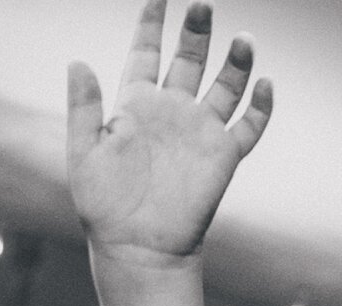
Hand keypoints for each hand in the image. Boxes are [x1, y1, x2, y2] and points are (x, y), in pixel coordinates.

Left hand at [67, 0, 272, 265]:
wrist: (137, 247)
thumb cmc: (104, 205)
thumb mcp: (84, 153)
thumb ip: (84, 107)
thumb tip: (77, 62)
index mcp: (135, 105)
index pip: (145, 52)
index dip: (151, 23)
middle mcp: (171, 112)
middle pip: (189, 59)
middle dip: (197, 31)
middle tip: (202, 4)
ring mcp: (199, 132)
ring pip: (224, 85)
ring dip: (236, 62)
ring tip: (243, 38)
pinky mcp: (222, 156)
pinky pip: (248, 125)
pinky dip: (260, 105)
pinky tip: (264, 83)